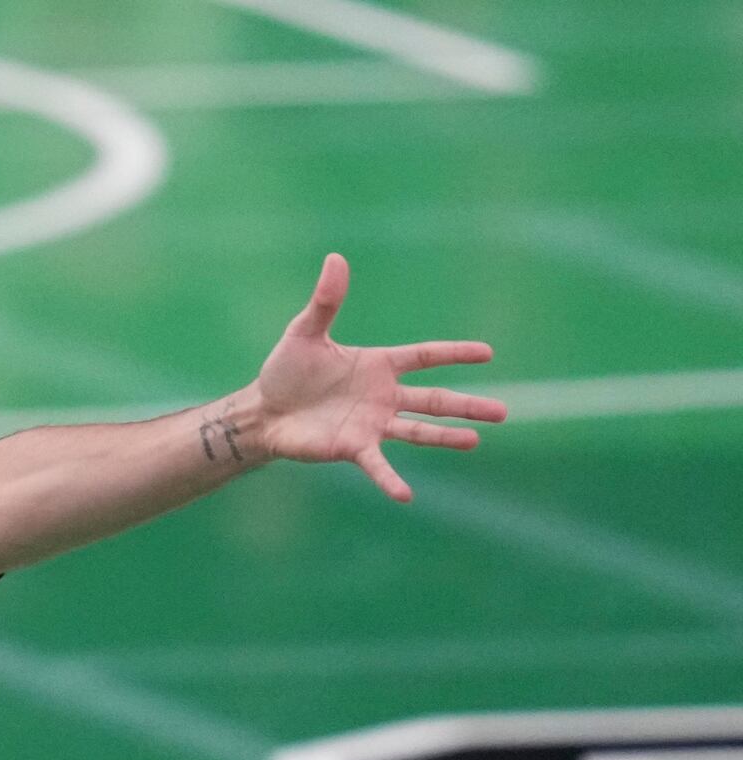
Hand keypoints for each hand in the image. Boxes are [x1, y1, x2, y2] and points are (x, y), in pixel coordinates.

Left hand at [251, 253, 505, 501]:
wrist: (263, 411)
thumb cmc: (285, 371)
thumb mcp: (305, 333)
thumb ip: (326, 301)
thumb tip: (335, 258)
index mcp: (378, 365)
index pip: (425, 356)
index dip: (454, 354)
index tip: (487, 352)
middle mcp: (383, 396)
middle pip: (434, 399)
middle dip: (467, 406)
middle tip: (502, 412)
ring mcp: (371, 423)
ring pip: (417, 431)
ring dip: (446, 437)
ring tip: (475, 441)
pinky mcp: (352, 447)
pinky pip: (377, 465)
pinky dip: (391, 480)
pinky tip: (407, 495)